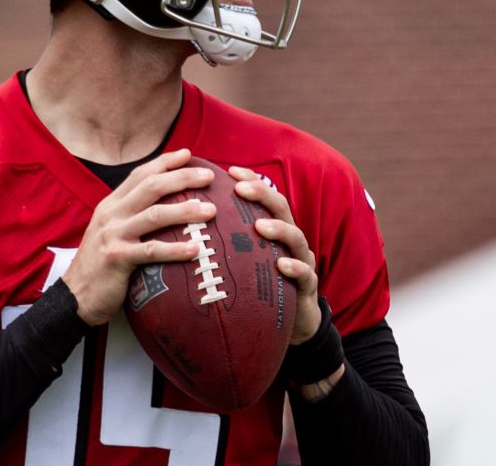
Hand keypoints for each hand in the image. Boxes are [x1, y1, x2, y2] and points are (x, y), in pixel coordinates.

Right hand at [62, 148, 215, 325]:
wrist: (75, 297)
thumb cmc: (101, 266)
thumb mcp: (110, 232)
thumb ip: (130, 216)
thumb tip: (165, 205)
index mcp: (111, 205)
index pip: (140, 174)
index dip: (165, 162)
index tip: (189, 154)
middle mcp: (111, 214)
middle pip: (151, 187)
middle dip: (182, 178)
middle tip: (209, 177)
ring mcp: (113, 235)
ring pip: (155, 215)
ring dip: (185, 211)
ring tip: (210, 211)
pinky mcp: (117, 259)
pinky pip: (151, 251)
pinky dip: (175, 249)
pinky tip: (195, 250)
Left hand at [228, 166, 320, 344]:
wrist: (293, 323)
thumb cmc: (261, 287)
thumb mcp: (244, 261)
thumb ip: (227, 243)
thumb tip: (187, 229)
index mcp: (275, 230)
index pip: (264, 199)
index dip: (251, 182)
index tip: (230, 171)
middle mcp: (290, 241)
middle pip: (281, 209)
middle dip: (262, 195)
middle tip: (240, 189)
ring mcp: (302, 261)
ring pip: (296, 238)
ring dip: (278, 229)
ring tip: (259, 226)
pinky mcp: (308, 287)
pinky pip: (306, 274)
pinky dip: (295, 267)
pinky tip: (281, 264)